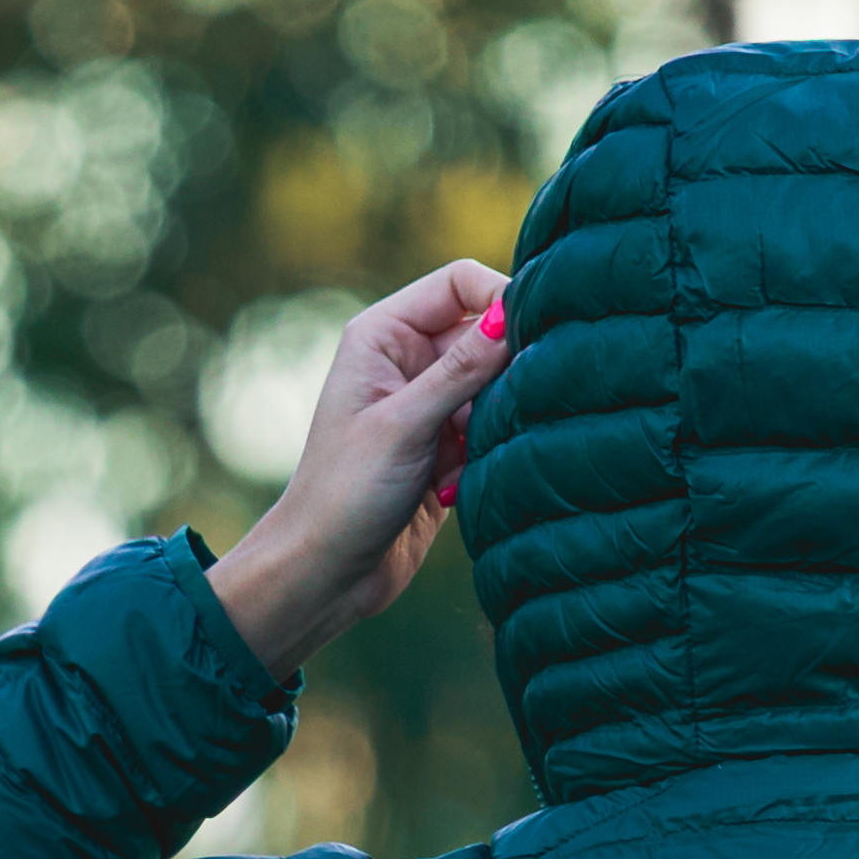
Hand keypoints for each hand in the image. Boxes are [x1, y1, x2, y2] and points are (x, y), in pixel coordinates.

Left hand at [209, 260, 510, 678]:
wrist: (327, 575)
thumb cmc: (345, 495)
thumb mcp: (406, 425)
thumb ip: (463, 368)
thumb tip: (514, 314)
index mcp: (383, 335)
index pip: (460, 283)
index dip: (500, 299)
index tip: (530, 338)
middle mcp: (406, 361)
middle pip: (486, 335)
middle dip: (501, 375)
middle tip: (494, 418)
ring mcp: (428, 404)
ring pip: (496, 387)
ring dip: (491, 425)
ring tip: (461, 463)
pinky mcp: (446, 446)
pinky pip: (491, 431)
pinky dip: (484, 457)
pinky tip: (450, 490)